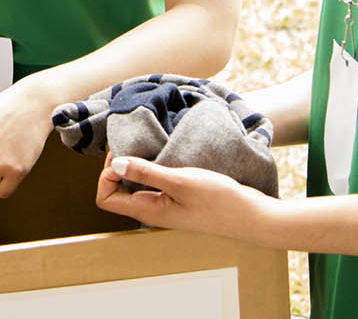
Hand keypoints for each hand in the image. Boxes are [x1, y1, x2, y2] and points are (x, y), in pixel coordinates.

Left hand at [95, 154, 276, 240]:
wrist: (251, 214)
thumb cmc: (219, 201)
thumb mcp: (180, 181)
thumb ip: (146, 173)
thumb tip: (114, 165)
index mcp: (148, 211)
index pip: (105, 198)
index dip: (105, 175)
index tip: (121, 154)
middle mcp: (152, 210)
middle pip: (117, 190)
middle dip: (118, 165)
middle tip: (131, 142)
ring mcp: (165, 205)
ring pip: (135, 185)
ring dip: (135, 163)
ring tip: (146, 144)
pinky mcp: (178, 198)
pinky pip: (153, 182)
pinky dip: (152, 166)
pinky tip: (164, 152)